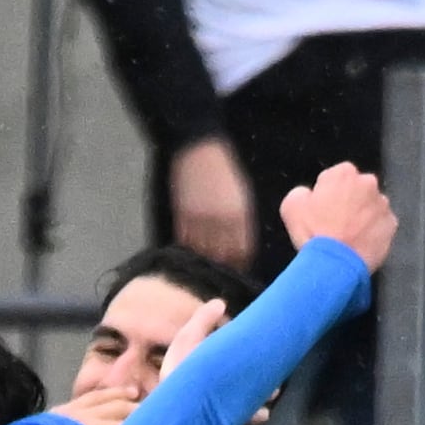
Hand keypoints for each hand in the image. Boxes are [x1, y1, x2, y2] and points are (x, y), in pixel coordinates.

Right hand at [165, 138, 254, 270]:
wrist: (197, 146)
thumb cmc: (223, 169)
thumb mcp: (241, 194)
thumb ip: (241, 221)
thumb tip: (240, 247)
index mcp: (240, 215)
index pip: (242, 252)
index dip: (239, 264)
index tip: (237, 271)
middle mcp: (221, 221)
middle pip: (223, 257)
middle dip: (222, 267)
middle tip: (219, 278)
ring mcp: (200, 219)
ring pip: (202, 252)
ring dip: (204, 262)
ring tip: (203, 271)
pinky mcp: (182, 215)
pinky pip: (184, 242)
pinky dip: (188, 250)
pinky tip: (189, 256)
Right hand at [275, 161, 398, 276]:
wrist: (335, 266)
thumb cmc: (313, 234)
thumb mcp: (291, 207)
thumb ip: (301, 192)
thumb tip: (307, 194)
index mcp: (344, 173)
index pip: (336, 176)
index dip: (327, 193)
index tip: (323, 209)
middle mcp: (368, 183)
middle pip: (357, 190)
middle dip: (349, 202)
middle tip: (336, 223)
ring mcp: (383, 204)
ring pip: (371, 207)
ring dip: (362, 216)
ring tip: (348, 236)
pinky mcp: (392, 225)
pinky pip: (382, 225)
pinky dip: (373, 232)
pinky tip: (360, 244)